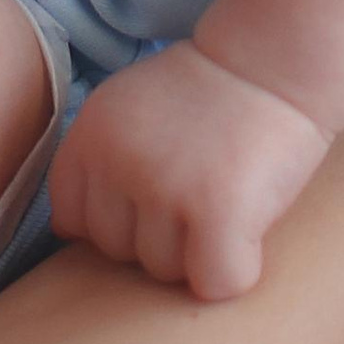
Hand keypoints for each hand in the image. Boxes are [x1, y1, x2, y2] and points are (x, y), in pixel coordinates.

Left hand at [50, 41, 331, 303]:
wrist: (272, 60)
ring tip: (227, 202)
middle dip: (158, 238)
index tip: (151, 201)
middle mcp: (117, 163)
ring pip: (165, 272)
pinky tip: (250, 235)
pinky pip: (215, 283)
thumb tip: (73, 236)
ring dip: (198, 253)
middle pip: (118, 254)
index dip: (116, 222)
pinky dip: (237, 272)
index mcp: (89, 136)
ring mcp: (165, 188)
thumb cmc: (208, 91)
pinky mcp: (217, 212)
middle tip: (199, 195)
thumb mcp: (129, 107)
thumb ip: (100, 161)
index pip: (71, 222)